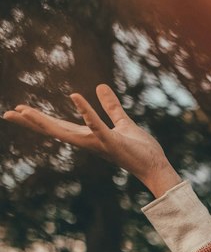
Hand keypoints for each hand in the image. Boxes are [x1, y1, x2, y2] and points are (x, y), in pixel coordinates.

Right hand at [2, 85, 176, 190]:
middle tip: (8, 113)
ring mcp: (98, 143)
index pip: (58, 126)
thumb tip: (100, 86)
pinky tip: (74, 96)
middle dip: (32, 122)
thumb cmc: (139, 148)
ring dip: (45, 121)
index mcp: (88, 136)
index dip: (38, 119)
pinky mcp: (112, 141)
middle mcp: (88, 141)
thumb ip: (110, 106)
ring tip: (25, 110)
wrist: (154, 165)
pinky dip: (86, 111)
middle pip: (54, 130)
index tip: (18, 110)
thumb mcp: (121, 121)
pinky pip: (97, 125)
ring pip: (67, 131)